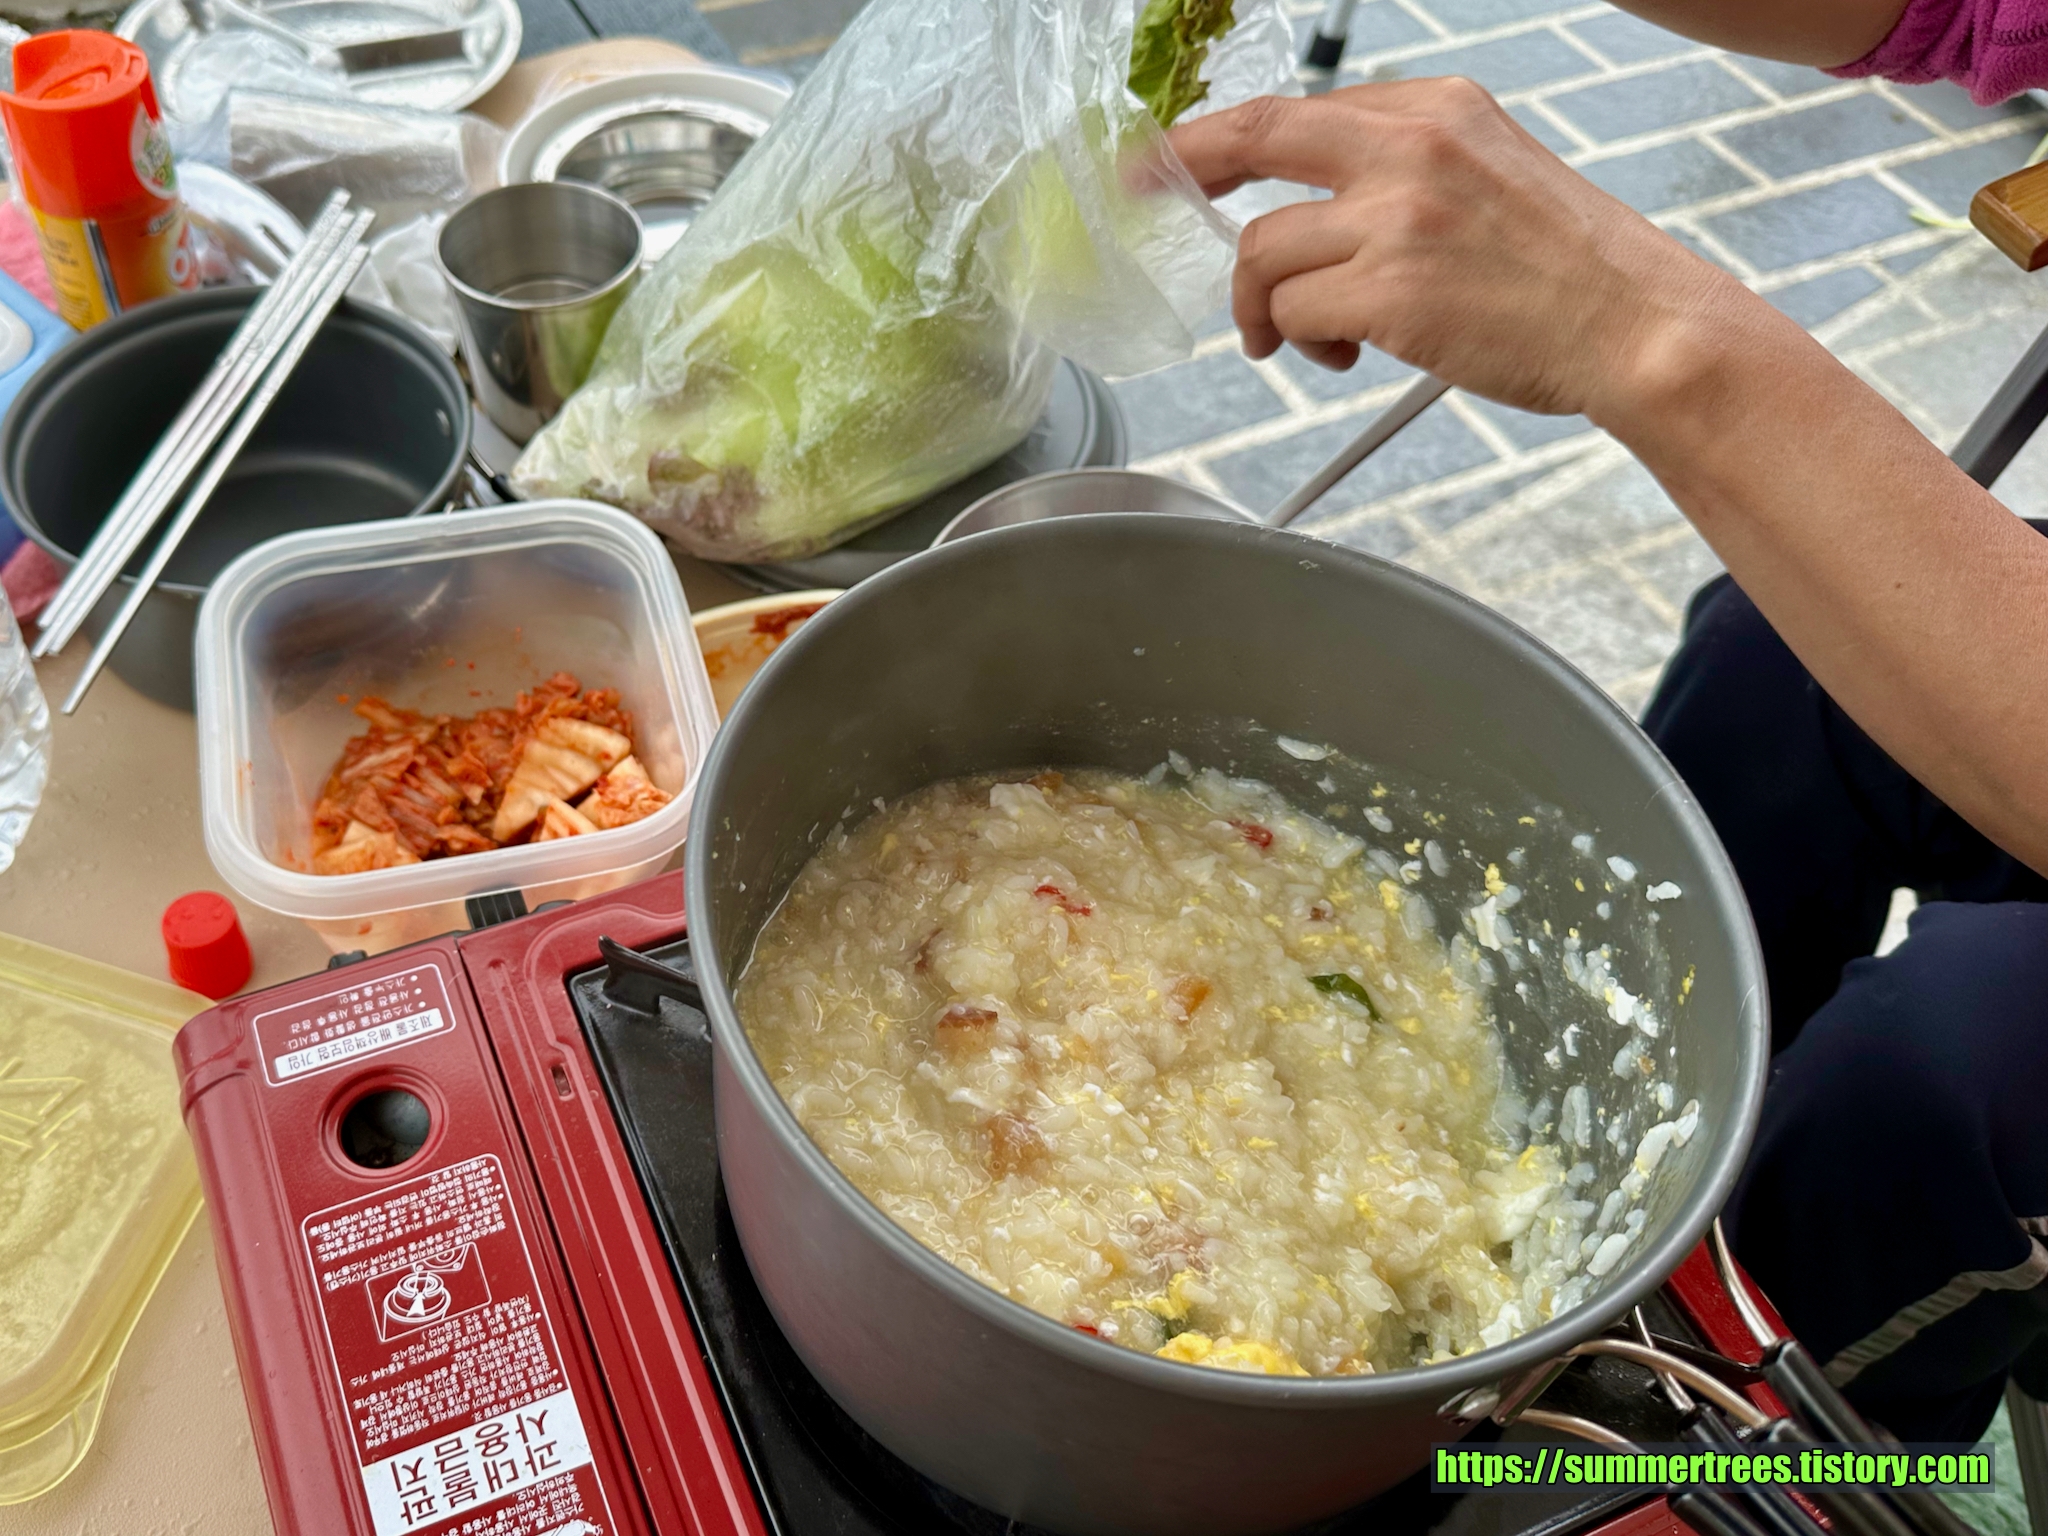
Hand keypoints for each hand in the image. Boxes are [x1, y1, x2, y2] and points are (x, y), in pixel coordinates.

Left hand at [1165, 81, 1773, 422]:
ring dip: (1264, 308)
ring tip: (1308, 339)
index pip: (1296, 109)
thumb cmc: (1565, 270)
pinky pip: (1290, 314)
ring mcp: (1397, 219)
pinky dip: (1299, 341)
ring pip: (1263, 252)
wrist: (1635, 325)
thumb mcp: (1490, 172)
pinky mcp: (1389, 292)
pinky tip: (1342, 354)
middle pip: (1255, 140)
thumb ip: (1403, 167)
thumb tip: (1315, 199)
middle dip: (1185, 168)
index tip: (1171, 152)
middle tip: (1149, 196)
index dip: (1216, 133)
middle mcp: (1410, 149)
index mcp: (1434, 110)